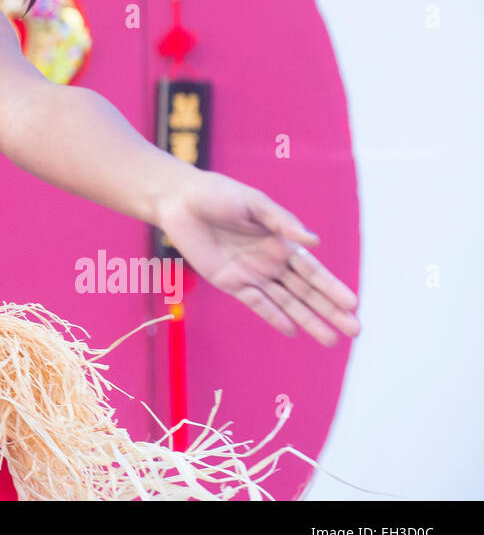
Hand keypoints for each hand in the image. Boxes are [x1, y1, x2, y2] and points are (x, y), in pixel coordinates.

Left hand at [154, 170, 358, 345]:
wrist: (179, 201)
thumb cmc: (217, 194)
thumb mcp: (253, 203)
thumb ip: (282, 222)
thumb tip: (315, 243)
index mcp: (281, 240)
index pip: (313, 270)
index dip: (333, 287)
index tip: (353, 304)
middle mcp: (270, 260)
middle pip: (305, 291)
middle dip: (330, 310)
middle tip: (355, 331)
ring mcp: (251, 273)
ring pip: (286, 302)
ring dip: (308, 319)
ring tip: (331, 340)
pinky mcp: (229, 281)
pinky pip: (256, 303)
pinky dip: (273, 316)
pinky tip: (292, 331)